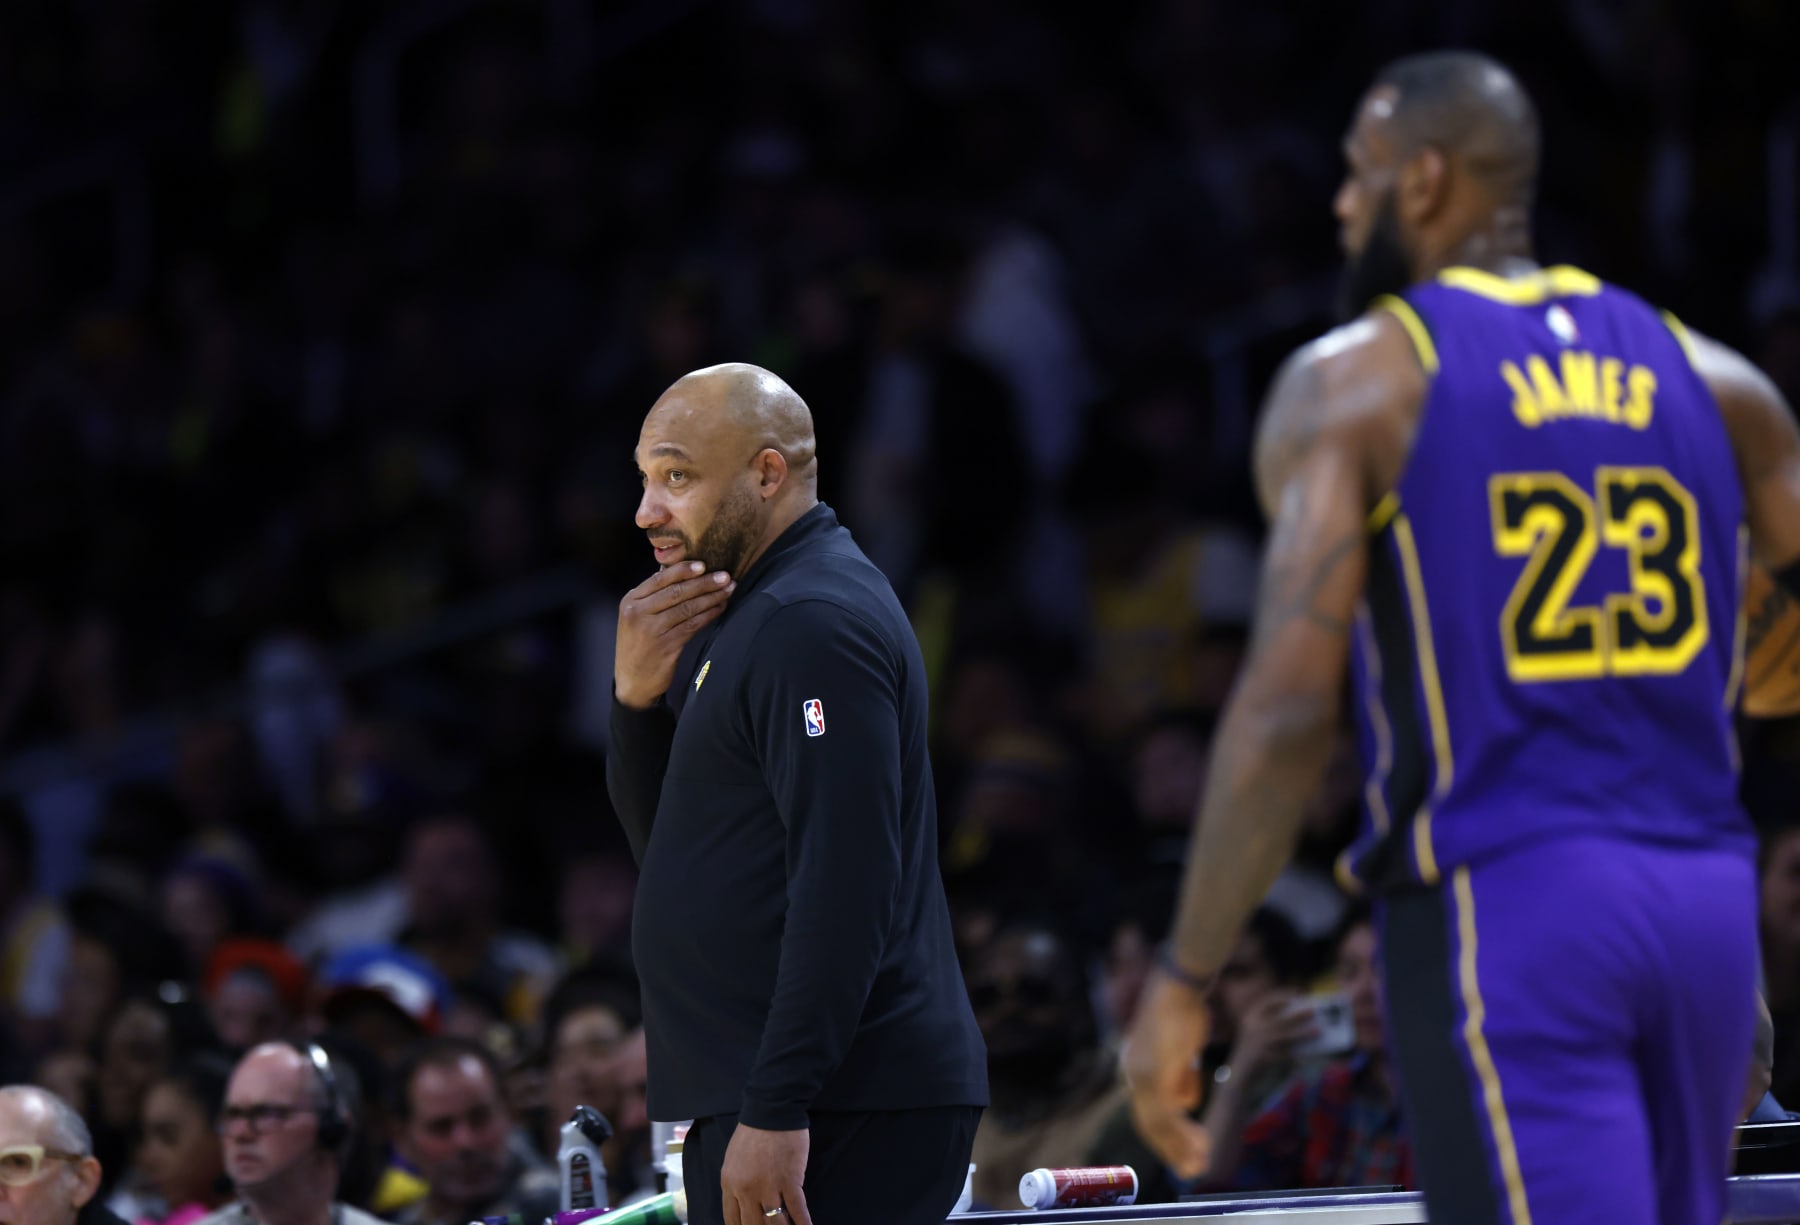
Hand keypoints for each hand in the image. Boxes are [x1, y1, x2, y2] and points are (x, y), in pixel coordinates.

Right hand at [615, 561, 735, 707]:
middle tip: (725, 576)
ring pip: (687, 608)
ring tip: (729, 590)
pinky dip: (709, 615)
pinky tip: (720, 608)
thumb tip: (679, 570)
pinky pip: (692, 625)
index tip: (704, 564)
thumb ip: (653, 596)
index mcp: (630, 601)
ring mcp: (651, 631)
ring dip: (711, 597)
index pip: (659, 579)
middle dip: (704, 582)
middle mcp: (638, 613)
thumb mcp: (636, 617)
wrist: (632, 682)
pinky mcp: (666, 646)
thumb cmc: (639, 644)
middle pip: (676, 592)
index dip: (683, 570)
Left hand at [720, 1123, 812, 1224]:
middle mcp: (746, 1191)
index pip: (732, 1220)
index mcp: (729, 1184)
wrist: (771, 1111)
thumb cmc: (752, 1132)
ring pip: (775, 1222)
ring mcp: (769, 1187)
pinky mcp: (790, 1181)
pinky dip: (803, 1223)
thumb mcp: (733, 1160)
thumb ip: (736, 1183)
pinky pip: (797, 1209)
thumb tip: (743, 1203)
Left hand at [1123, 970, 1212, 1180]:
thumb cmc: (1183, 1012)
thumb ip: (1181, 1078)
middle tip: (1193, 1170)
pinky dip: (1183, 1133)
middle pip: (1149, 1124)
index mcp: (1136, 1069)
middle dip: (1172, 1151)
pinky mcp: (1156, 1073)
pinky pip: (1167, 1114)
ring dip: (1180, 1147)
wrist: (1180, 987)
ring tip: (1201, 1162)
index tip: (1185, 1155)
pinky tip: (1200, 1143)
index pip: (1147, 1113)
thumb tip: (1187, 1105)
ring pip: (1158, 1124)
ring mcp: (1142, 1075)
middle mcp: (1133, 1075)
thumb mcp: (1181, 1051)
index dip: (1166, 1137)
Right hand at [1227, 991, 1314, 1078]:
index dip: (1283, 995)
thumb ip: (1270, 1023)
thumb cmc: (1251, 1050)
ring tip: (1318, 1031)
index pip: (1268, 1001)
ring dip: (1304, 1033)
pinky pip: (1285, 1055)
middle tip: (1313, 1010)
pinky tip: (1304, 1058)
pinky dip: (1296, 1056)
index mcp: (1250, 1017)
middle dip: (1298, 1014)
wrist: (1237, 1073)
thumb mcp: (1254, 1032)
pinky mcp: (1264, 1057)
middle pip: (1281, 1018)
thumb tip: (1299, 1017)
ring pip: (1286, 1036)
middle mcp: (1253, 1027)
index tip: (1298, 992)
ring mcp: (1259, 1042)